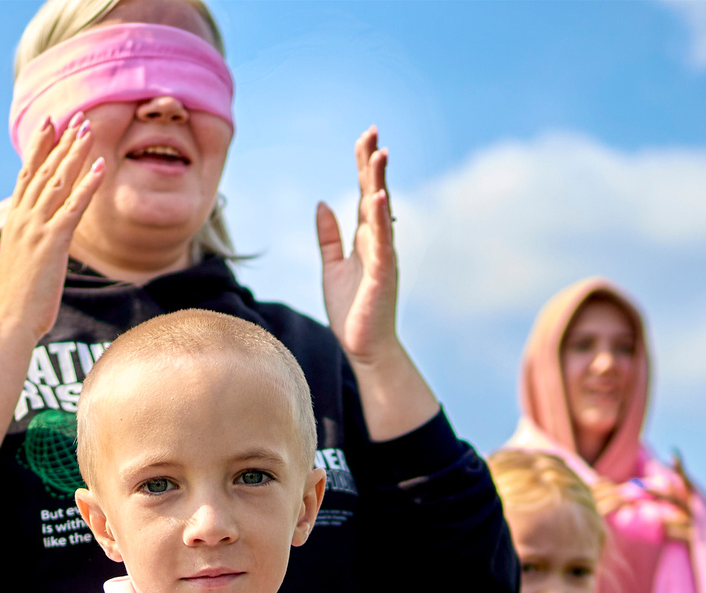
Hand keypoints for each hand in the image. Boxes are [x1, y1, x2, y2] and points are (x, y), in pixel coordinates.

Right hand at [0, 119, 105, 347]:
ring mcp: (36, 229)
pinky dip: (88, 185)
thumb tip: (37, 243)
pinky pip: (74, 207)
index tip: (50, 124)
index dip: (39, 147)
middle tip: (78, 116)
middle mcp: (22, 219)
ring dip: (75, 153)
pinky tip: (101, 167)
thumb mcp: (21, 264)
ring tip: (89, 129)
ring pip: (58, 181)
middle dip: (62, 142)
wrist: (7, 322)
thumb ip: (28, 245)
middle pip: (44, 170)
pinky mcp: (52, 243)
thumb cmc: (15, 302)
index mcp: (14, 222)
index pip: (27, 175)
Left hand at [318, 128, 399, 370]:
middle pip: (375, 194)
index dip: (363, 166)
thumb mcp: (332, 267)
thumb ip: (329, 236)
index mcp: (365, 238)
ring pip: (381, 212)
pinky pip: (382, 242)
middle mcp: (378, 242)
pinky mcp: (382, 274)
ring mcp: (383, 256)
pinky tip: (380, 198)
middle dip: (373, 163)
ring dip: (380, 182)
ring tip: (380, 153)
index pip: (364, 193)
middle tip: (373, 131)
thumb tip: (323, 203)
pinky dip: (382, 219)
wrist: (365, 347)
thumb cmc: (352, 311)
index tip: (364, 138)